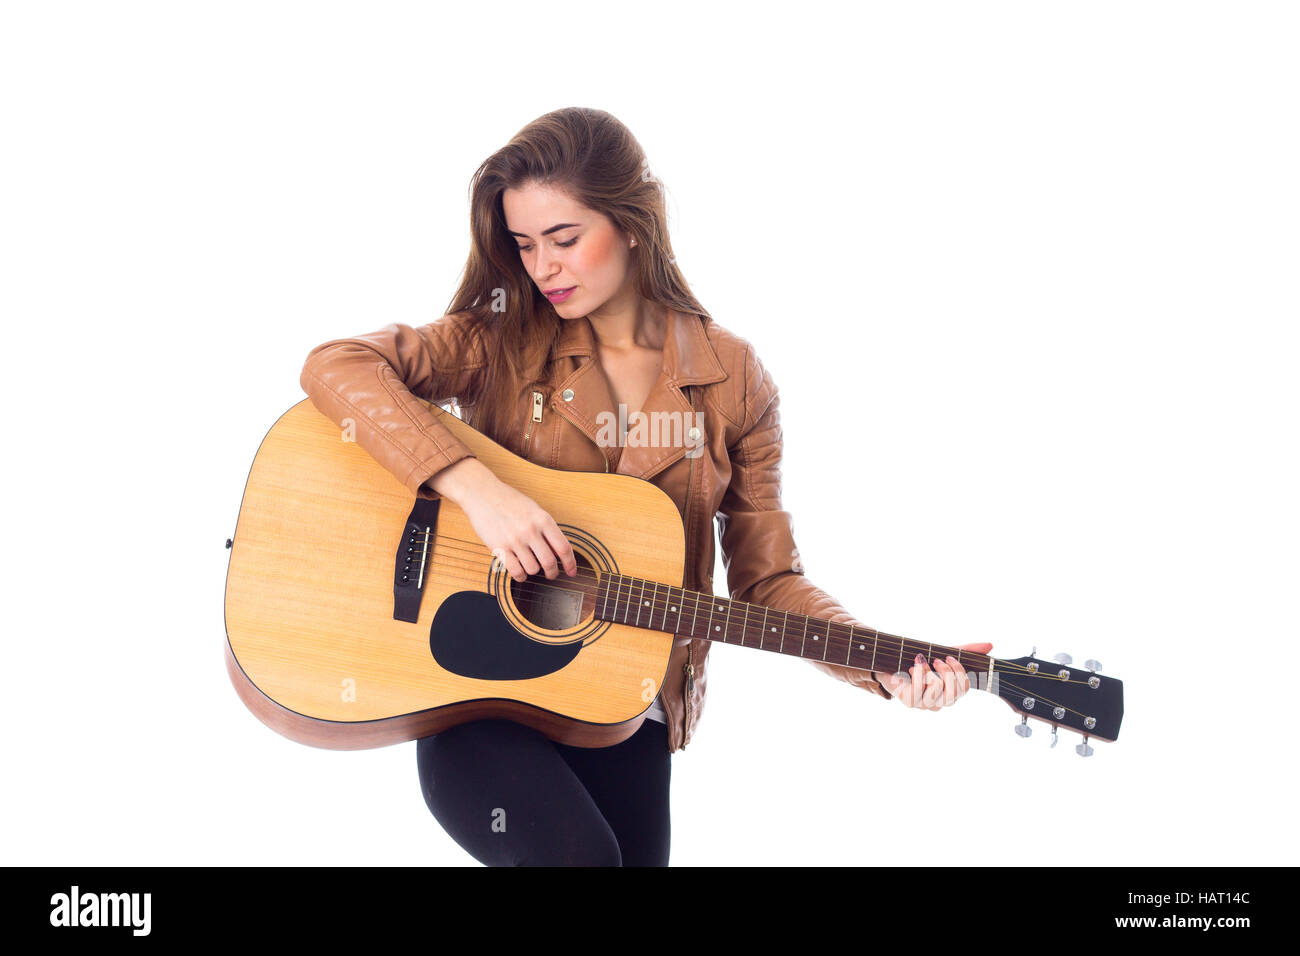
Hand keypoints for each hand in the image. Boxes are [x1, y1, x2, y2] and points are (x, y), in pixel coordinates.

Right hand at [456, 472, 577, 582]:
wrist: (483, 494)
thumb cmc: (509, 501)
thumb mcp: (534, 510)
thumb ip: (547, 529)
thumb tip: (559, 552)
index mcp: (543, 519)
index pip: (564, 548)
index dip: (570, 564)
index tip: (571, 572)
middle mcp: (531, 530)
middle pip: (549, 562)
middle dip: (553, 573)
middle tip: (551, 574)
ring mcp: (515, 540)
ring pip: (533, 569)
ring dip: (533, 571)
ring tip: (530, 565)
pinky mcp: (499, 548)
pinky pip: (516, 572)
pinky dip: (520, 576)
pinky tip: (520, 571)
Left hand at [873, 642, 992, 710]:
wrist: (890, 659)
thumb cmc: (918, 658)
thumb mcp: (943, 651)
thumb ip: (966, 650)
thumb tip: (991, 645)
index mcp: (949, 691)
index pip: (965, 688)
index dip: (960, 672)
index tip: (949, 656)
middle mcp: (939, 700)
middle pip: (954, 693)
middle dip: (947, 672)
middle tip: (936, 659)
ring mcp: (924, 703)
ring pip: (937, 693)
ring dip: (929, 672)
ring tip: (920, 661)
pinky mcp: (909, 702)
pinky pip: (918, 694)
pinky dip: (917, 676)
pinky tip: (912, 667)